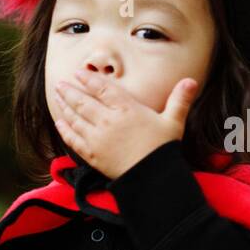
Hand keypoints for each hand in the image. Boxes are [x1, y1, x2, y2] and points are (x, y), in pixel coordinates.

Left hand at [53, 70, 199, 178]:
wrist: (152, 176)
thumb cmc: (163, 148)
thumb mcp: (174, 122)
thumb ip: (180, 100)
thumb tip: (191, 81)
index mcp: (127, 109)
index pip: (103, 89)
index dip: (89, 79)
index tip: (78, 72)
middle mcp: (108, 121)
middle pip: (83, 101)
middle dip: (70, 90)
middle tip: (60, 83)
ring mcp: (97, 138)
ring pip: (75, 118)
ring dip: (64, 105)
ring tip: (57, 96)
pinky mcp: (92, 155)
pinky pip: (73, 139)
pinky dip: (65, 129)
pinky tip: (59, 122)